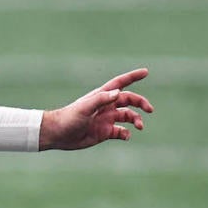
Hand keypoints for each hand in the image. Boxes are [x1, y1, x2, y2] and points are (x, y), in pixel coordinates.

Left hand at [39, 68, 153, 150]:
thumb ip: (101, 99)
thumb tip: (119, 92)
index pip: (120, 83)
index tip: (146, 72)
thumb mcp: (85, 107)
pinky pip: (121, 132)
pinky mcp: (104, 132)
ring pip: (128, 116)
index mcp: (102, 97)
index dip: (132, 77)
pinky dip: (127, 133)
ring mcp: (106, 119)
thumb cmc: (68, 118)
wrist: (57, 134)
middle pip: (129, 100)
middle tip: (150, 109)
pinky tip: (126, 136)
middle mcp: (106, 106)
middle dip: (141, 103)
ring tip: (139, 126)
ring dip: (136, 120)